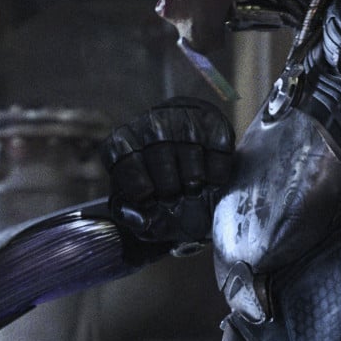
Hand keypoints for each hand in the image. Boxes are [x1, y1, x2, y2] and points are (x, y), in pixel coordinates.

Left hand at [104, 96, 236, 251]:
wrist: (188, 154)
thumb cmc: (157, 182)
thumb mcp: (135, 203)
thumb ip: (127, 214)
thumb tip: (142, 220)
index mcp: (122, 142)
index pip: (128, 167)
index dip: (143, 192)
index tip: (151, 199)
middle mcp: (151, 125)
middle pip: (162, 165)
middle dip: (170, 190)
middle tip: (174, 195)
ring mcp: (183, 120)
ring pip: (192, 163)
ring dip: (194, 185)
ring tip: (191, 187)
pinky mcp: (213, 123)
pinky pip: (218, 158)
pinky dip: (216, 177)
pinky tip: (208, 177)